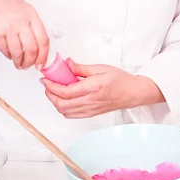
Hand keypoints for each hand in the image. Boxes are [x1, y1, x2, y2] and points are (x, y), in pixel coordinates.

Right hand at [0, 0, 48, 69]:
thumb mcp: (21, 8)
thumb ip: (30, 23)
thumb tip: (38, 43)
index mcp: (30, 14)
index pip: (43, 39)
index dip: (44, 55)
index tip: (42, 62)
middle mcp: (21, 21)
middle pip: (33, 49)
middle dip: (31, 62)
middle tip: (30, 66)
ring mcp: (8, 27)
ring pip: (19, 52)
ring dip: (20, 62)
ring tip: (19, 64)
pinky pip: (6, 51)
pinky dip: (8, 56)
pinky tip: (9, 55)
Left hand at [41, 59, 164, 118]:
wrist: (133, 93)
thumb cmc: (121, 80)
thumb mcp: (102, 68)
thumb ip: (82, 68)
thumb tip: (67, 64)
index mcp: (93, 88)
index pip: (65, 91)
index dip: (51, 86)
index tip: (46, 79)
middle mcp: (90, 101)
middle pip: (61, 104)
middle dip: (50, 95)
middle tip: (48, 85)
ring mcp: (90, 110)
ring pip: (65, 111)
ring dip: (55, 102)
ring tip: (55, 91)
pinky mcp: (91, 114)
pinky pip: (72, 115)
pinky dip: (63, 108)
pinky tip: (64, 100)